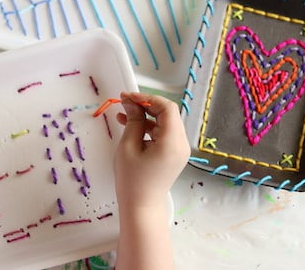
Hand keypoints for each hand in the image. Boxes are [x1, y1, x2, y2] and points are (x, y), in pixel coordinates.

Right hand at [114, 92, 189, 209]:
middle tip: (124, 102)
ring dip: (145, 116)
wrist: (141, 207)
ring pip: (164, 122)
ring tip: (123, 115)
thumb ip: (133, 121)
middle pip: (167, 113)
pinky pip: (163, 133)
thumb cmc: (132, 181)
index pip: (167, 108)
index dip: (147, 98)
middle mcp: (181, 144)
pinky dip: (149, 127)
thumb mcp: (128, 147)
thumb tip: (132, 102)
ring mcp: (179, 149)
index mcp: (172, 142)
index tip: (128, 97)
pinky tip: (131, 126)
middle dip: (146, 105)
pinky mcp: (174, 154)